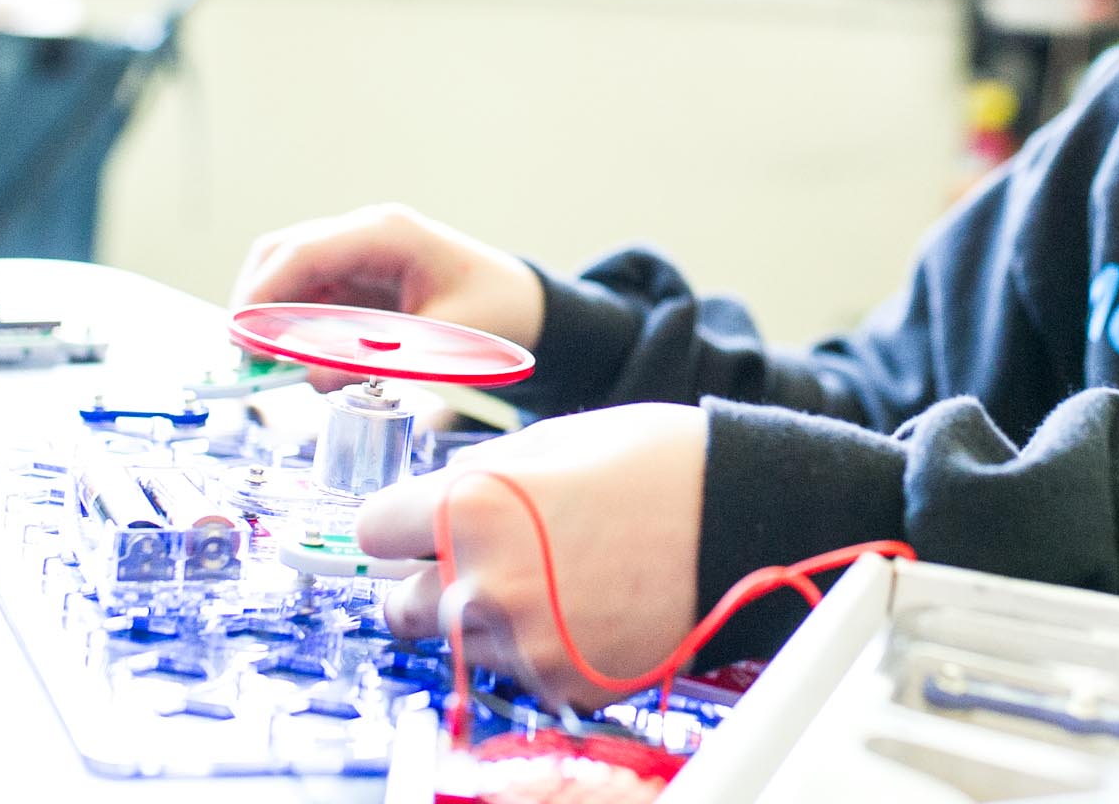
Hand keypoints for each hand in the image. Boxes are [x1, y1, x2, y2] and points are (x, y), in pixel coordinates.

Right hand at [232, 204, 545, 389]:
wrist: (524, 302)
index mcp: (387, 234)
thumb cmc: (495, 310)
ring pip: (287, 276)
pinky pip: (307, 297)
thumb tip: (309, 377)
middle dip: (255, 305)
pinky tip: (299, 361)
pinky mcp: (355, 279)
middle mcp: (364, 235)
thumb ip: (376, 358)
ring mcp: (356, 254)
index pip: (304, 253)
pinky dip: (293, 327)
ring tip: (270, 366)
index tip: (240, 338)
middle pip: (282, 255)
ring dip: (271, 319)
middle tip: (246, 359)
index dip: (263, 294)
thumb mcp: (443, 340)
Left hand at [356, 404, 705, 709]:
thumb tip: (431, 495)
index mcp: (473, 508)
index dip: (395, 523)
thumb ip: (478, 471)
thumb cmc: (658, 463)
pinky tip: (577, 605)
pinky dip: (532, 645)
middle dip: (425, 580)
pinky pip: (516, 669)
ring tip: (540, 578)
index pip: (373, 531)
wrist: (745, 516)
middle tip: (475, 557)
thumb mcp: (554, 437)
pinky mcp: (565, 681)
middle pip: (398, 604)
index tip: (409, 524)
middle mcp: (488, 583)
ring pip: (455, 643)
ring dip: (478, 617)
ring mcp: (526, 642)